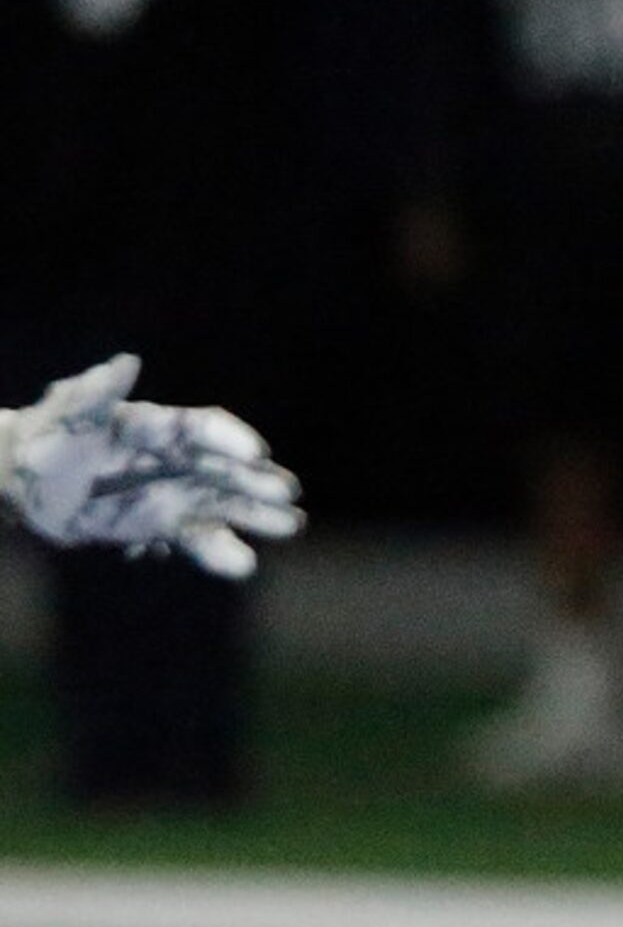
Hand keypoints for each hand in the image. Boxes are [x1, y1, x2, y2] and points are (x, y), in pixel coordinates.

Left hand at [0, 355, 304, 578]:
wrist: (24, 480)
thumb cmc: (45, 437)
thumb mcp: (64, 414)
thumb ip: (95, 393)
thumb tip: (126, 362)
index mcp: (154, 426)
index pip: (200, 428)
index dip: (229, 439)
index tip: (257, 454)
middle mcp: (174, 459)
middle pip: (223, 469)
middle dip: (256, 482)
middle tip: (288, 495)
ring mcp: (171, 492)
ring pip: (220, 505)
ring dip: (254, 515)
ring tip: (291, 526)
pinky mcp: (162, 523)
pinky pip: (194, 537)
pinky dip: (217, 551)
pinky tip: (243, 564)